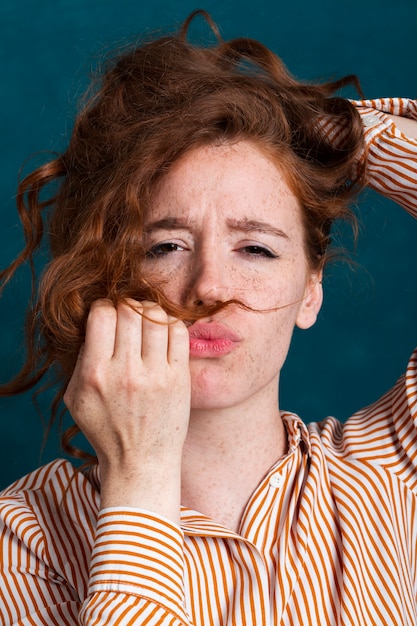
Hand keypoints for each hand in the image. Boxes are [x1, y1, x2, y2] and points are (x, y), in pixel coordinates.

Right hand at [64, 299, 189, 520]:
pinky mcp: (179, 379)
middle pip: (130, 311)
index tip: (106, 314)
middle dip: (126, 306)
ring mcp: (156, 375)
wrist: (140, 462)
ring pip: (156, 316)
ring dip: (149, 311)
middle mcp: (126, 373)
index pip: (102, 315)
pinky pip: (178, 332)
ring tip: (146, 321)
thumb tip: (94, 322)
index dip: (103, 307)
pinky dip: (170, 323)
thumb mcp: (76, 398)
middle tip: (127, 315)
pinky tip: (163, 332)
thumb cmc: (105, 429)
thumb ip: (81, 359)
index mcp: (96, 375)